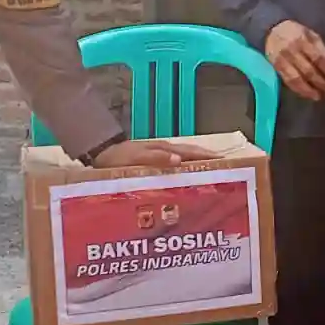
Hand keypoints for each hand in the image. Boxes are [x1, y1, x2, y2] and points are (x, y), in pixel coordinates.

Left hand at [92, 139, 220, 169]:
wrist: (98, 155)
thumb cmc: (116, 158)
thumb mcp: (135, 158)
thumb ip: (156, 158)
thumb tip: (179, 160)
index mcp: (163, 148)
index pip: (191, 152)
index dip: (208, 156)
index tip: (226, 162)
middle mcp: (164, 150)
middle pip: (191, 153)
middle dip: (207, 159)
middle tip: (225, 169)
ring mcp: (158, 154)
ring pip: (183, 158)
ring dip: (197, 163)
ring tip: (211, 173)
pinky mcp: (152, 161)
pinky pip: (174, 164)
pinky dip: (184, 168)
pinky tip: (186, 176)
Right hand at [265, 21, 324, 101]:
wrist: (270, 30)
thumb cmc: (295, 32)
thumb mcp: (310, 35)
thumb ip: (322, 49)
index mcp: (301, 40)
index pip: (316, 58)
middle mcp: (291, 51)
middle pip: (307, 70)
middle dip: (319, 82)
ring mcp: (282, 60)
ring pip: (296, 78)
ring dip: (308, 89)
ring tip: (318, 96)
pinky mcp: (276, 68)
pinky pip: (287, 81)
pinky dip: (297, 89)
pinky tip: (306, 94)